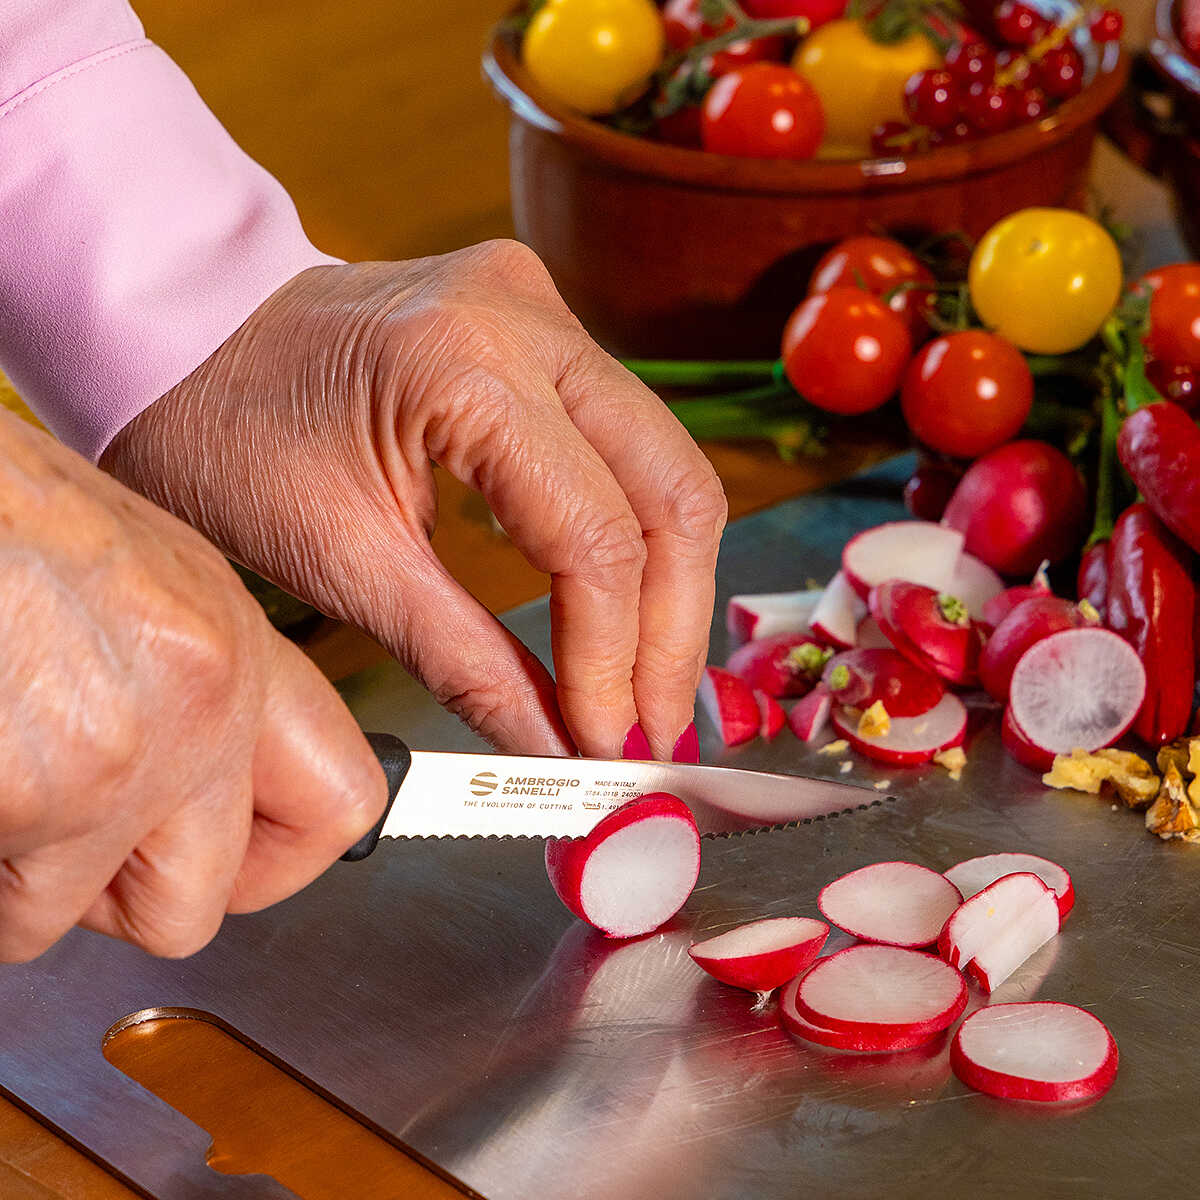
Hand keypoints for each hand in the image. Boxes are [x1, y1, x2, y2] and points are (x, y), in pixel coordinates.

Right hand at [0, 412, 384, 960]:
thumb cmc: (3, 510)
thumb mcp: (140, 576)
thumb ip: (190, 684)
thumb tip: (198, 787)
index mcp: (234, 645)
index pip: (342, 805)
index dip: (277, 859)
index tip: (238, 858)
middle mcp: (197, 706)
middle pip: (193, 908)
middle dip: (111, 896)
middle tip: (63, 833)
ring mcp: (106, 760)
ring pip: (51, 920)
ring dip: (7, 869)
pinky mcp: (21, 797)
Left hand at [103, 243, 726, 759]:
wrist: (182, 333)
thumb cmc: (223, 433)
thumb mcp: (338, 562)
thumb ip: (463, 660)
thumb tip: (553, 745)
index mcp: (463, 366)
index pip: (595, 535)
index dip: (615, 656)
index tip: (607, 741)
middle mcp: (528, 319)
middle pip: (672, 490)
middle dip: (672, 628)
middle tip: (657, 725)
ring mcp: (544, 312)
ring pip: (669, 466)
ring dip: (668, 586)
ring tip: (650, 685)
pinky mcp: (543, 331)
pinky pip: (628, 444)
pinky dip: (635, 536)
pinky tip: (627, 607)